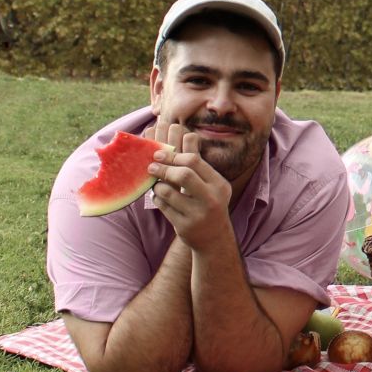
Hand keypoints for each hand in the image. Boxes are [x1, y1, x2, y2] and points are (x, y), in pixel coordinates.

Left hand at [147, 123, 232, 249]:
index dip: (173, 156)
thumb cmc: (208, 203)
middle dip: (164, 168)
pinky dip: (157, 199)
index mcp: (219, 184)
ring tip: (156, 185)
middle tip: (152, 166)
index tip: (159, 154)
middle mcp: (212, 199)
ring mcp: (198, 214)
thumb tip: (186, 133)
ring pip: (169, 192)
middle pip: (184, 174)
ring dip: (158, 186)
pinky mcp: (185, 227)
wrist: (213, 238)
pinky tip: (159, 198)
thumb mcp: (210, 183)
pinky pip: (163, 207)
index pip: (194, 161)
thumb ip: (197, 161)